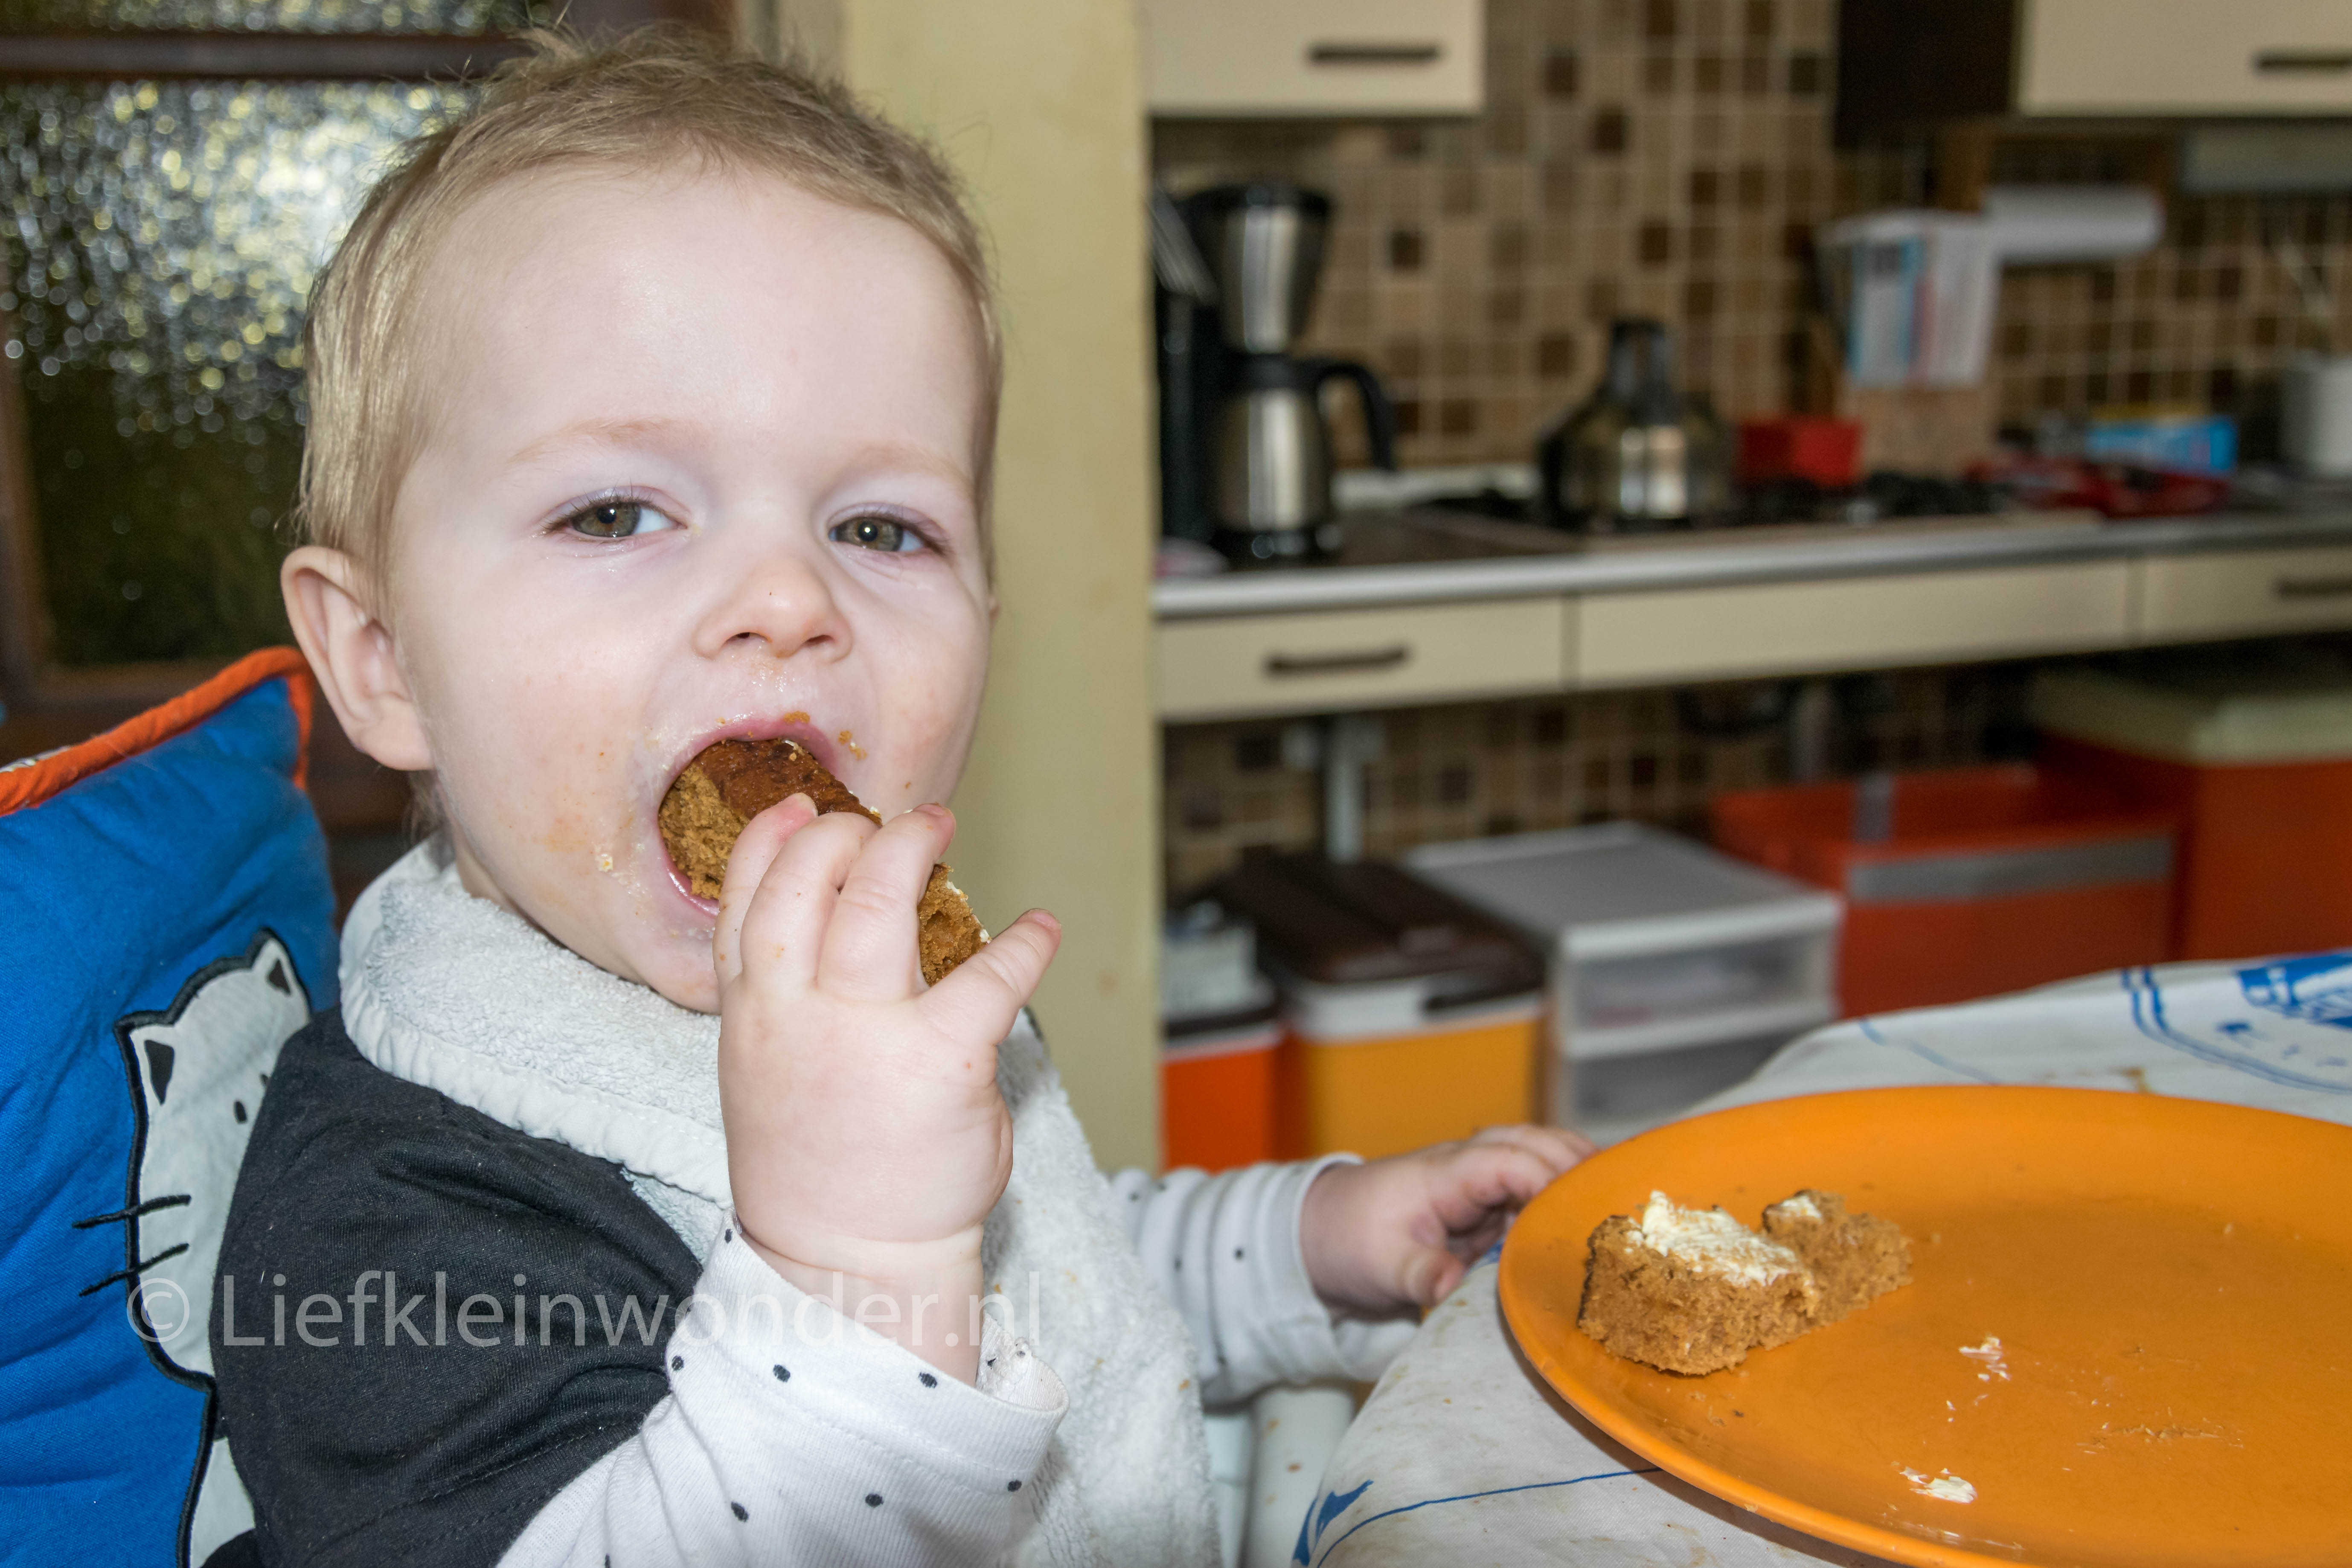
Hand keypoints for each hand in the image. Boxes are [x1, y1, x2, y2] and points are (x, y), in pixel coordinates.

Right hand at [713, 795, 1060, 1380]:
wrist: (851, 1264)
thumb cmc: (821, 1166)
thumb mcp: (771, 1072)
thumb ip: (792, 999)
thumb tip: (848, 926)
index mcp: (750, 1016)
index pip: (743, 902)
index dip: (771, 842)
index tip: (800, 808)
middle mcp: (795, 1014)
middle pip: (810, 883)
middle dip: (852, 833)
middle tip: (896, 821)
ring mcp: (864, 1035)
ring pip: (877, 902)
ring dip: (911, 851)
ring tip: (939, 826)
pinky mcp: (941, 1060)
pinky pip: (988, 976)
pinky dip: (1022, 944)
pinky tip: (1038, 930)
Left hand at [1299, 1125, 1593, 1317]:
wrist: (1319, 1236)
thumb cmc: (1348, 1242)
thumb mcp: (1378, 1265)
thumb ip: (1417, 1272)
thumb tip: (1446, 1284)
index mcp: (1444, 1173)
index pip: (1506, 1159)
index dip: (1546, 1177)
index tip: (1579, 1210)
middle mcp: (1467, 1168)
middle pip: (1531, 1143)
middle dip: (1575, 1164)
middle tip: (1619, 1198)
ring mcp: (1477, 1185)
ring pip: (1536, 1158)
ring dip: (1573, 1174)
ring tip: (1618, 1206)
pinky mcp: (1484, 1208)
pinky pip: (1530, 1189)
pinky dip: (1560, 1197)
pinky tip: (1589, 1225)